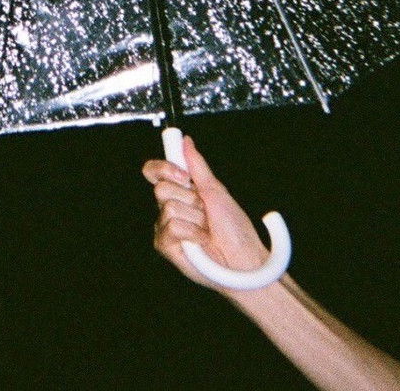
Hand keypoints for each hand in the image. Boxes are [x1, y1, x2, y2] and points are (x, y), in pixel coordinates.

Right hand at [142, 134, 273, 290]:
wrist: (244, 258)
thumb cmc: (235, 229)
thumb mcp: (217, 191)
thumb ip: (197, 166)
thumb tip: (185, 140)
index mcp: (181, 193)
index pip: (155, 172)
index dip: (163, 167)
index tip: (185, 175)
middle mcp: (170, 208)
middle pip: (161, 187)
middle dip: (190, 197)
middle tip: (206, 211)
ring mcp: (166, 227)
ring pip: (169, 207)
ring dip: (196, 218)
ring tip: (207, 229)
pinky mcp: (166, 245)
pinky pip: (172, 227)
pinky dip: (194, 232)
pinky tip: (202, 241)